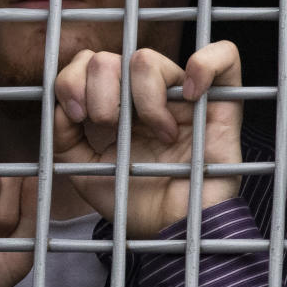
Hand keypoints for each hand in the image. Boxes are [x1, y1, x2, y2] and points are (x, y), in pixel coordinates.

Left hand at [53, 40, 242, 237]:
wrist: (172, 231)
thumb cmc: (134, 202)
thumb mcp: (83, 171)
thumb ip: (63, 137)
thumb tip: (62, 106)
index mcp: (114, 102)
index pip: (86, 62)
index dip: (72, 82)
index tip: (78, 120)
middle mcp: (146, 92)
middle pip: (109, 58)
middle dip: (100, 96)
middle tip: (112, 132)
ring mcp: (183, 93)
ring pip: (147, 59)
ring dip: (141, 99)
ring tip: (158, 133)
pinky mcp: (224, 101)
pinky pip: (225, 54)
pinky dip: (204, 65)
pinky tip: (192, 96)